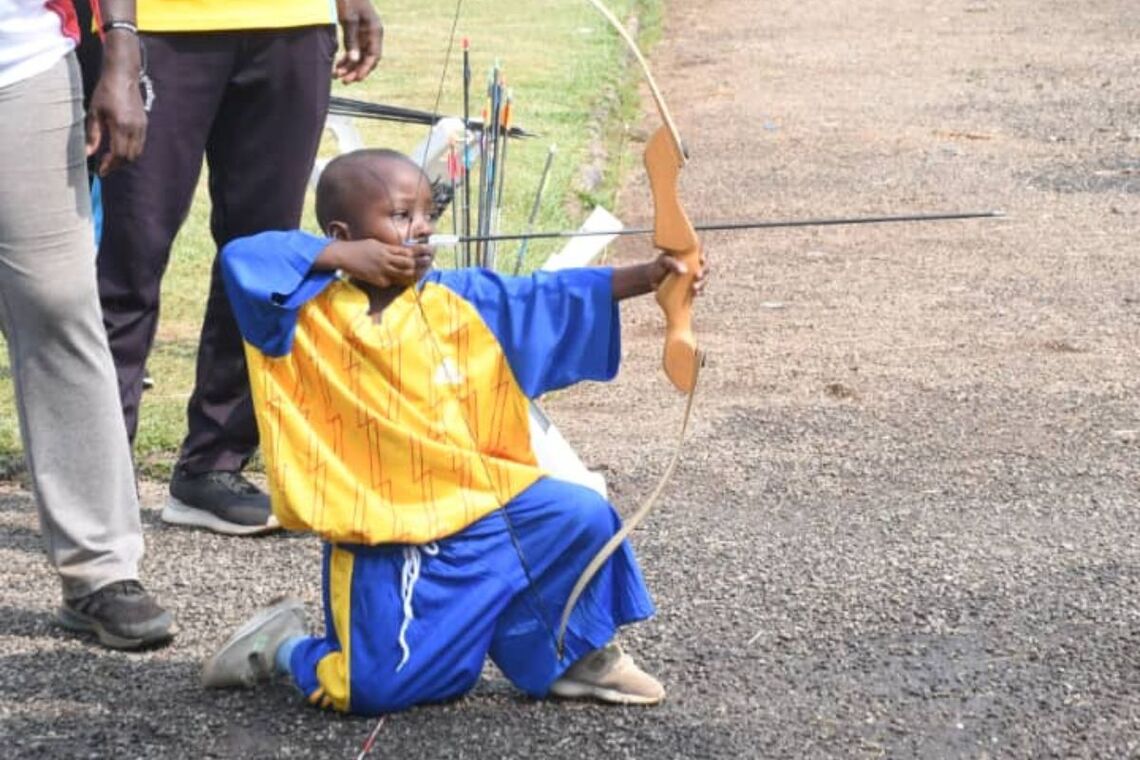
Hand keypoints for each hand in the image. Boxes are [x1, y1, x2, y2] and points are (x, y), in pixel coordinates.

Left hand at [85, 32, 146, 175]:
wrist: (123, 76)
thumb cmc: (105, 92)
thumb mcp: (94, 112)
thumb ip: (92, 134)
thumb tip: (87, 153)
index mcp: (120, 125)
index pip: (118, 154)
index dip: (110, 165)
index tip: (101, 171)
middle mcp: (134, 128)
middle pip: (129, 157)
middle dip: (118, 165)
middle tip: (105, 167)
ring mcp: (141, 126)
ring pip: (137, 152)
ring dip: (125, 159)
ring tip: (112, 159)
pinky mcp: (144, 124)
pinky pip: (140, 144)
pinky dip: (131, 151)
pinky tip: (120, 148)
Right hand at [328, 239, 419, 286]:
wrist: (343, 255)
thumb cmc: (360, 248)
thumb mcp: (376, 244)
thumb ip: (389, 249)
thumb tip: (402, 252)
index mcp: (386, 248)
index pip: (408, 250)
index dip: (420, 251)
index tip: (430, 250)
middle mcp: (386, 259)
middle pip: (409, 263)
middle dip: (419, 264)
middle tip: (427, 263)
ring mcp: (382, 270)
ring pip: (403, 274)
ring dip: (410, 274)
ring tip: (417, 273)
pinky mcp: (378, 280)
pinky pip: (391, 282)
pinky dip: (394, 280)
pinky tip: (397, 279)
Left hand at [334, 0, 382, 83]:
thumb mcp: (348, 19)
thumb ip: (351, 40)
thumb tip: (354, 60)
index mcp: (375, 31)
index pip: (374, 56)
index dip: (365, 69)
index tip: (356, 79)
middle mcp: (371, 34)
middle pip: (366, 59)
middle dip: (356, 71)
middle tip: (344, 81)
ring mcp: (364, 34)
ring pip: (358, 56)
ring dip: (349, 67)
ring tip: (336, 76)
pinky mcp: (355, 32)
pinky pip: (353, 50)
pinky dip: (345, 59)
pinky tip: (337, 66)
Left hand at [648, 251, 708, 295]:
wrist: (651, 279)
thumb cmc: (658, 266)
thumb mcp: (663, 261)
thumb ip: (672, 263)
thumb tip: (684, 271)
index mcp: (689, 256)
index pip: (701, 254)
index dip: (704, 256)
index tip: (701, 260)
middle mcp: (694, 266)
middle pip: (705, 268)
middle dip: (704, 272)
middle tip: (698, 275)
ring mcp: (692, 278)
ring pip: (702, 280)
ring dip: (701, 284)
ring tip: (694, 288)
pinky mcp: (689, 288)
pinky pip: (698, 291)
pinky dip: (698, 293)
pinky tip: (696, 294)